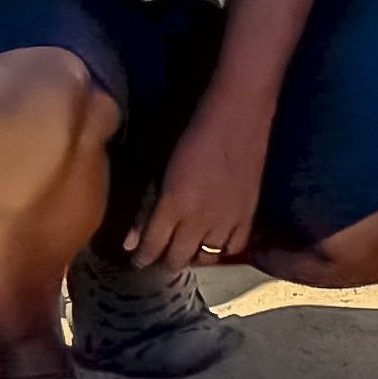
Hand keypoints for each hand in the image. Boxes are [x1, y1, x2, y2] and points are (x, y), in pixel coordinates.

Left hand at [124, 90, 271, 268]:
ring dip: (191, 257)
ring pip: (205, 257)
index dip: (141, 258)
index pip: (151, 247)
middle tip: (157, 257)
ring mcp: (226, 220)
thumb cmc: (192, 133)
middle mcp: (199, 220)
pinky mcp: (248, 214)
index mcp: (173, 206)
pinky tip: (213, 242)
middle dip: (163, 262)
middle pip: (177, 259)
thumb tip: (129, 242)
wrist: (238, 116)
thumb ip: (145, 207)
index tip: (137, 260)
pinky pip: (233, 247)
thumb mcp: (160, 168)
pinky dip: (220, 250)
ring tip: (184, 250)